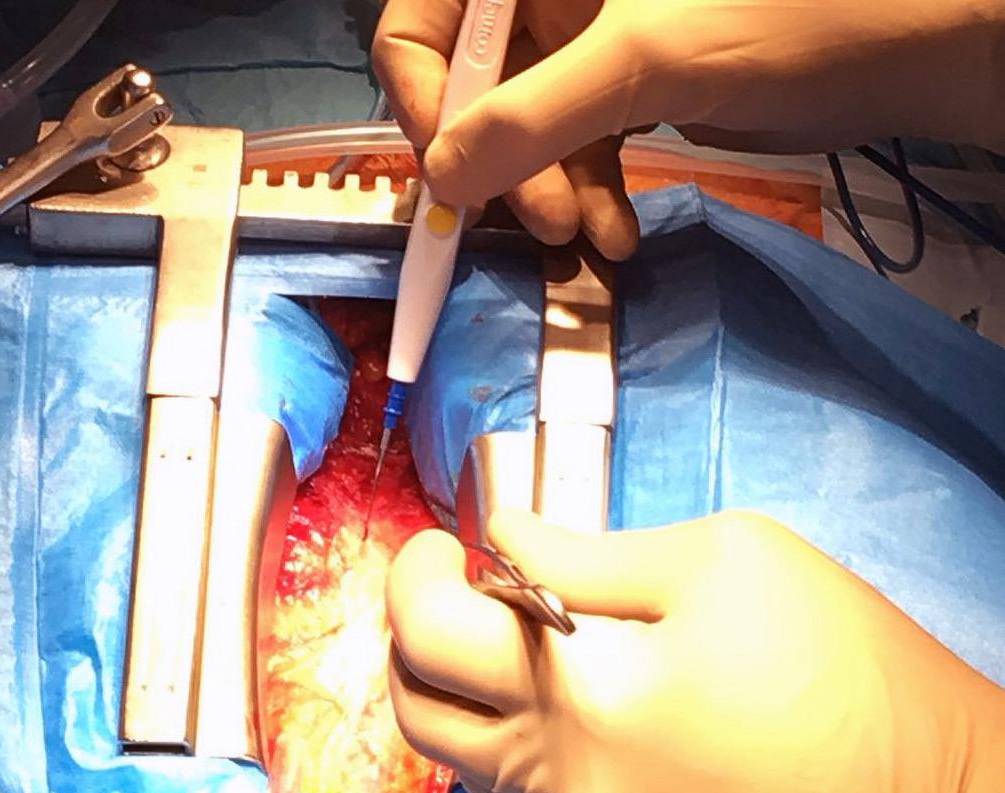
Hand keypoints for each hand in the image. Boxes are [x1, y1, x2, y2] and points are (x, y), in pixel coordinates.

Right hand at [372, 0, 1004, 258]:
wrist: (899, 45)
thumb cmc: (782, 16)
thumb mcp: (640, 59)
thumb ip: (530, 115)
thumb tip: (440, 180)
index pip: (424, 25)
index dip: (425, 104)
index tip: (453, 178)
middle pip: (473, 90)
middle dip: (504, 169)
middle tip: (544, 224)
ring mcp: (584, 44)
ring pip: (525, 136)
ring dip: (551, 199)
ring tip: (589, 242)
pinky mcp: (622, 90)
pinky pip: (575, 154)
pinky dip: (589, 200)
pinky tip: (617, 236)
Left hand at [387, 510, 1004, 792]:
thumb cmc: (844, 667)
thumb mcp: (725, 563)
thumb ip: (586, 554)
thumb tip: (498, 540)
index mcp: (572, 694)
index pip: (427, 632)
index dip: (414, 575)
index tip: (441, 550)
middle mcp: (556, 789)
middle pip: (420, 718)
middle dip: (413, 648)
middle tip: (455, 603)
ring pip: (478, 775)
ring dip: (478, 707)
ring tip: (532, 661)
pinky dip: (550, 770)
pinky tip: (616, 743)